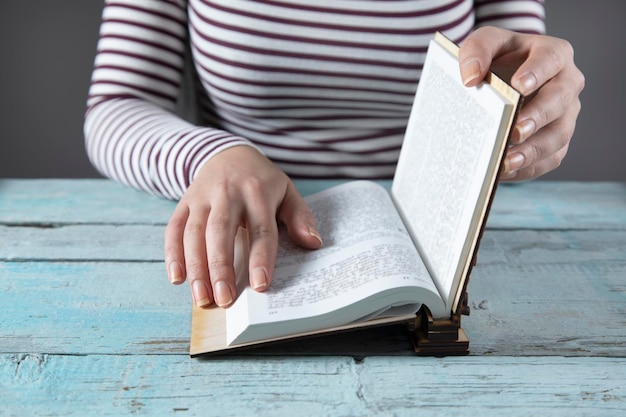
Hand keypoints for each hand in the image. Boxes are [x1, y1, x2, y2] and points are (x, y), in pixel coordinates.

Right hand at [164, 146, 322, 307]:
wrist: (228, 153)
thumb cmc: (262, 180)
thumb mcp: (287, 191)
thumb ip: (300, 217)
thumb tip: (313, 243)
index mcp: (258, 192)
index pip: (261, 229)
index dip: (260, 258)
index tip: (260, 285)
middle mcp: (227, 193)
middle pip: (221, 232)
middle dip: (221, 267)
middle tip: (225, 299)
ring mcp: (202, 197)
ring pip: (195, 233)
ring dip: (196, 267)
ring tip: (202, 298)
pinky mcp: (184, 202)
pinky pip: (174, 228)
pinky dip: (173, 254)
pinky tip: (177, 278)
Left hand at [458, 26, 584, 180]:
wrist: (499, 78)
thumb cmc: (495, 58)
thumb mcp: (483, 44)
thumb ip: (476, 50)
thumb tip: (471, 77)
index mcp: (552, 54)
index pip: (551, 59)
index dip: (538, 72)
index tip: (519, 86)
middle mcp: (566, 84)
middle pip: (560, 101)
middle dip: (538, 117)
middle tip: (515, 131)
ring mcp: (565, 114)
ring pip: (559, 135)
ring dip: (534, 151)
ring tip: (507, 161)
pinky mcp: (557, 140)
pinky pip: (550, 158)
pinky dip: (529, 168)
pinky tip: (505, 172)